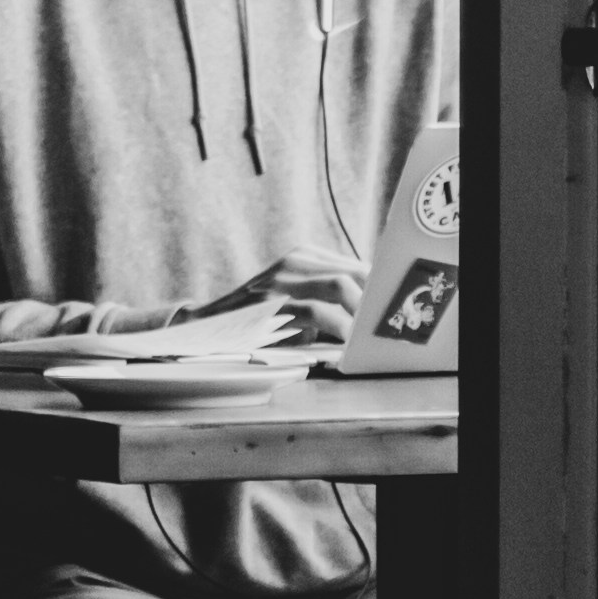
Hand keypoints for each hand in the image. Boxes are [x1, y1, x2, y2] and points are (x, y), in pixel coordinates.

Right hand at [182, 248, 367, 344]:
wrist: (207, 325)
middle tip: (385, 325)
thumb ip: (327, 300)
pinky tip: (346, 341)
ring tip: (369, 333)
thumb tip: (369, 316)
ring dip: (361, 312)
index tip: (391, 311)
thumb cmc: (257, 320)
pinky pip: (316, 310)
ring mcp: (281, 278)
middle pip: (356, 271)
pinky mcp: (271, 301)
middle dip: (376, 299)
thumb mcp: (294, 300)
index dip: (380, 290)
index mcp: (303, 257)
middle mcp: (294, 261)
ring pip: (341, 285)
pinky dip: (337, 326)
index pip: (359, 266)